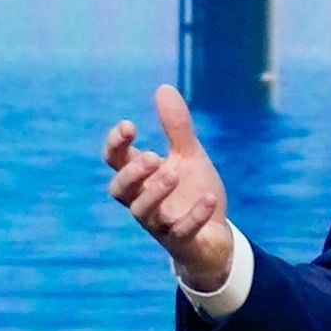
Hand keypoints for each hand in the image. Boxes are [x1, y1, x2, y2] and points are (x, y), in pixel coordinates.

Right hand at [104, 85, 243, 295]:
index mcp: (141, 178)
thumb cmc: (192, 192)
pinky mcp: (180, 242)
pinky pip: (180, 232)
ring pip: (142, 213)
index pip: (115, 161)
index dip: (115, 145)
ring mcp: (160, 224)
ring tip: (173, 173)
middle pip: (119, 191)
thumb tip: (163, 88)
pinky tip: (209, 198)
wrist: (215, 235)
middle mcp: (143, 201)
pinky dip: (193, 216)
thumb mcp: (187, 156)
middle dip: (131, 173)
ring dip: (155, 192)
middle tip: (152, 156)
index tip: (130, 126)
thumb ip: (176, 127)